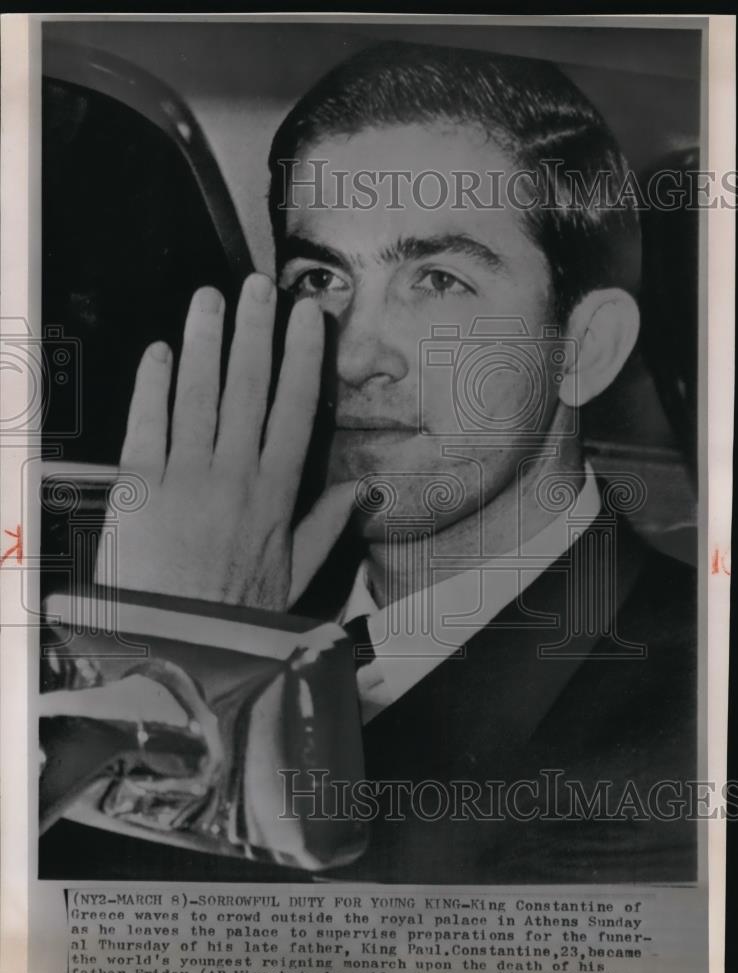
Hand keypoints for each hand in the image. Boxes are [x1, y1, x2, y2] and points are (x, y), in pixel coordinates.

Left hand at [95, 273, 355, 609]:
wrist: (174, 642)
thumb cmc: (232, 610)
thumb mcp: (294, 575)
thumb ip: (327, 527)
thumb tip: (359, 491)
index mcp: (274, 492)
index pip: (295, 408)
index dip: (302, 357)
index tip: (306, 319)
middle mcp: (233, 475)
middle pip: (248, 387)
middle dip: (254, 330)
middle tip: (258, 286)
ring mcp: (184, 477)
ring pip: (199, 394)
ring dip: (205, 340)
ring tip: (210, 300)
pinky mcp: (139, 486)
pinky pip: (147, 423)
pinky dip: (153, 384)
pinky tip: (161, 353)